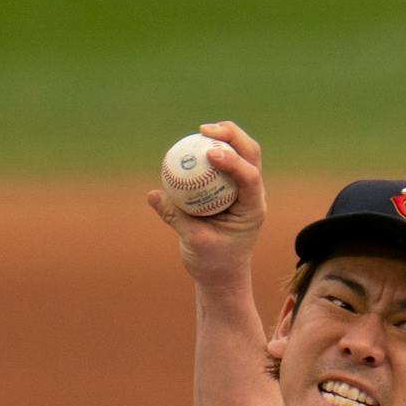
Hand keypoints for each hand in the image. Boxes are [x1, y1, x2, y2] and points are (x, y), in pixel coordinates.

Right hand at [145, 120, 266, 286]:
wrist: (221, 276)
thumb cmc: (213, 264)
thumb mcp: (194, 242)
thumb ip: (176, 217)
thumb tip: (153, 195)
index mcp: (252, 208)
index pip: (249, 177)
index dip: (232, 160)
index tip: (209, 153)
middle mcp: (252, 194)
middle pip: (250, 153)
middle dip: (231, 135)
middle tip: (204, 130)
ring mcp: (242, 189)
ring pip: (241, 153)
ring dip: (223, 137)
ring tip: (200, 131)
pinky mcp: (229, 189)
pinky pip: (222, 163)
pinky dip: (209, 151)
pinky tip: (191, 145)